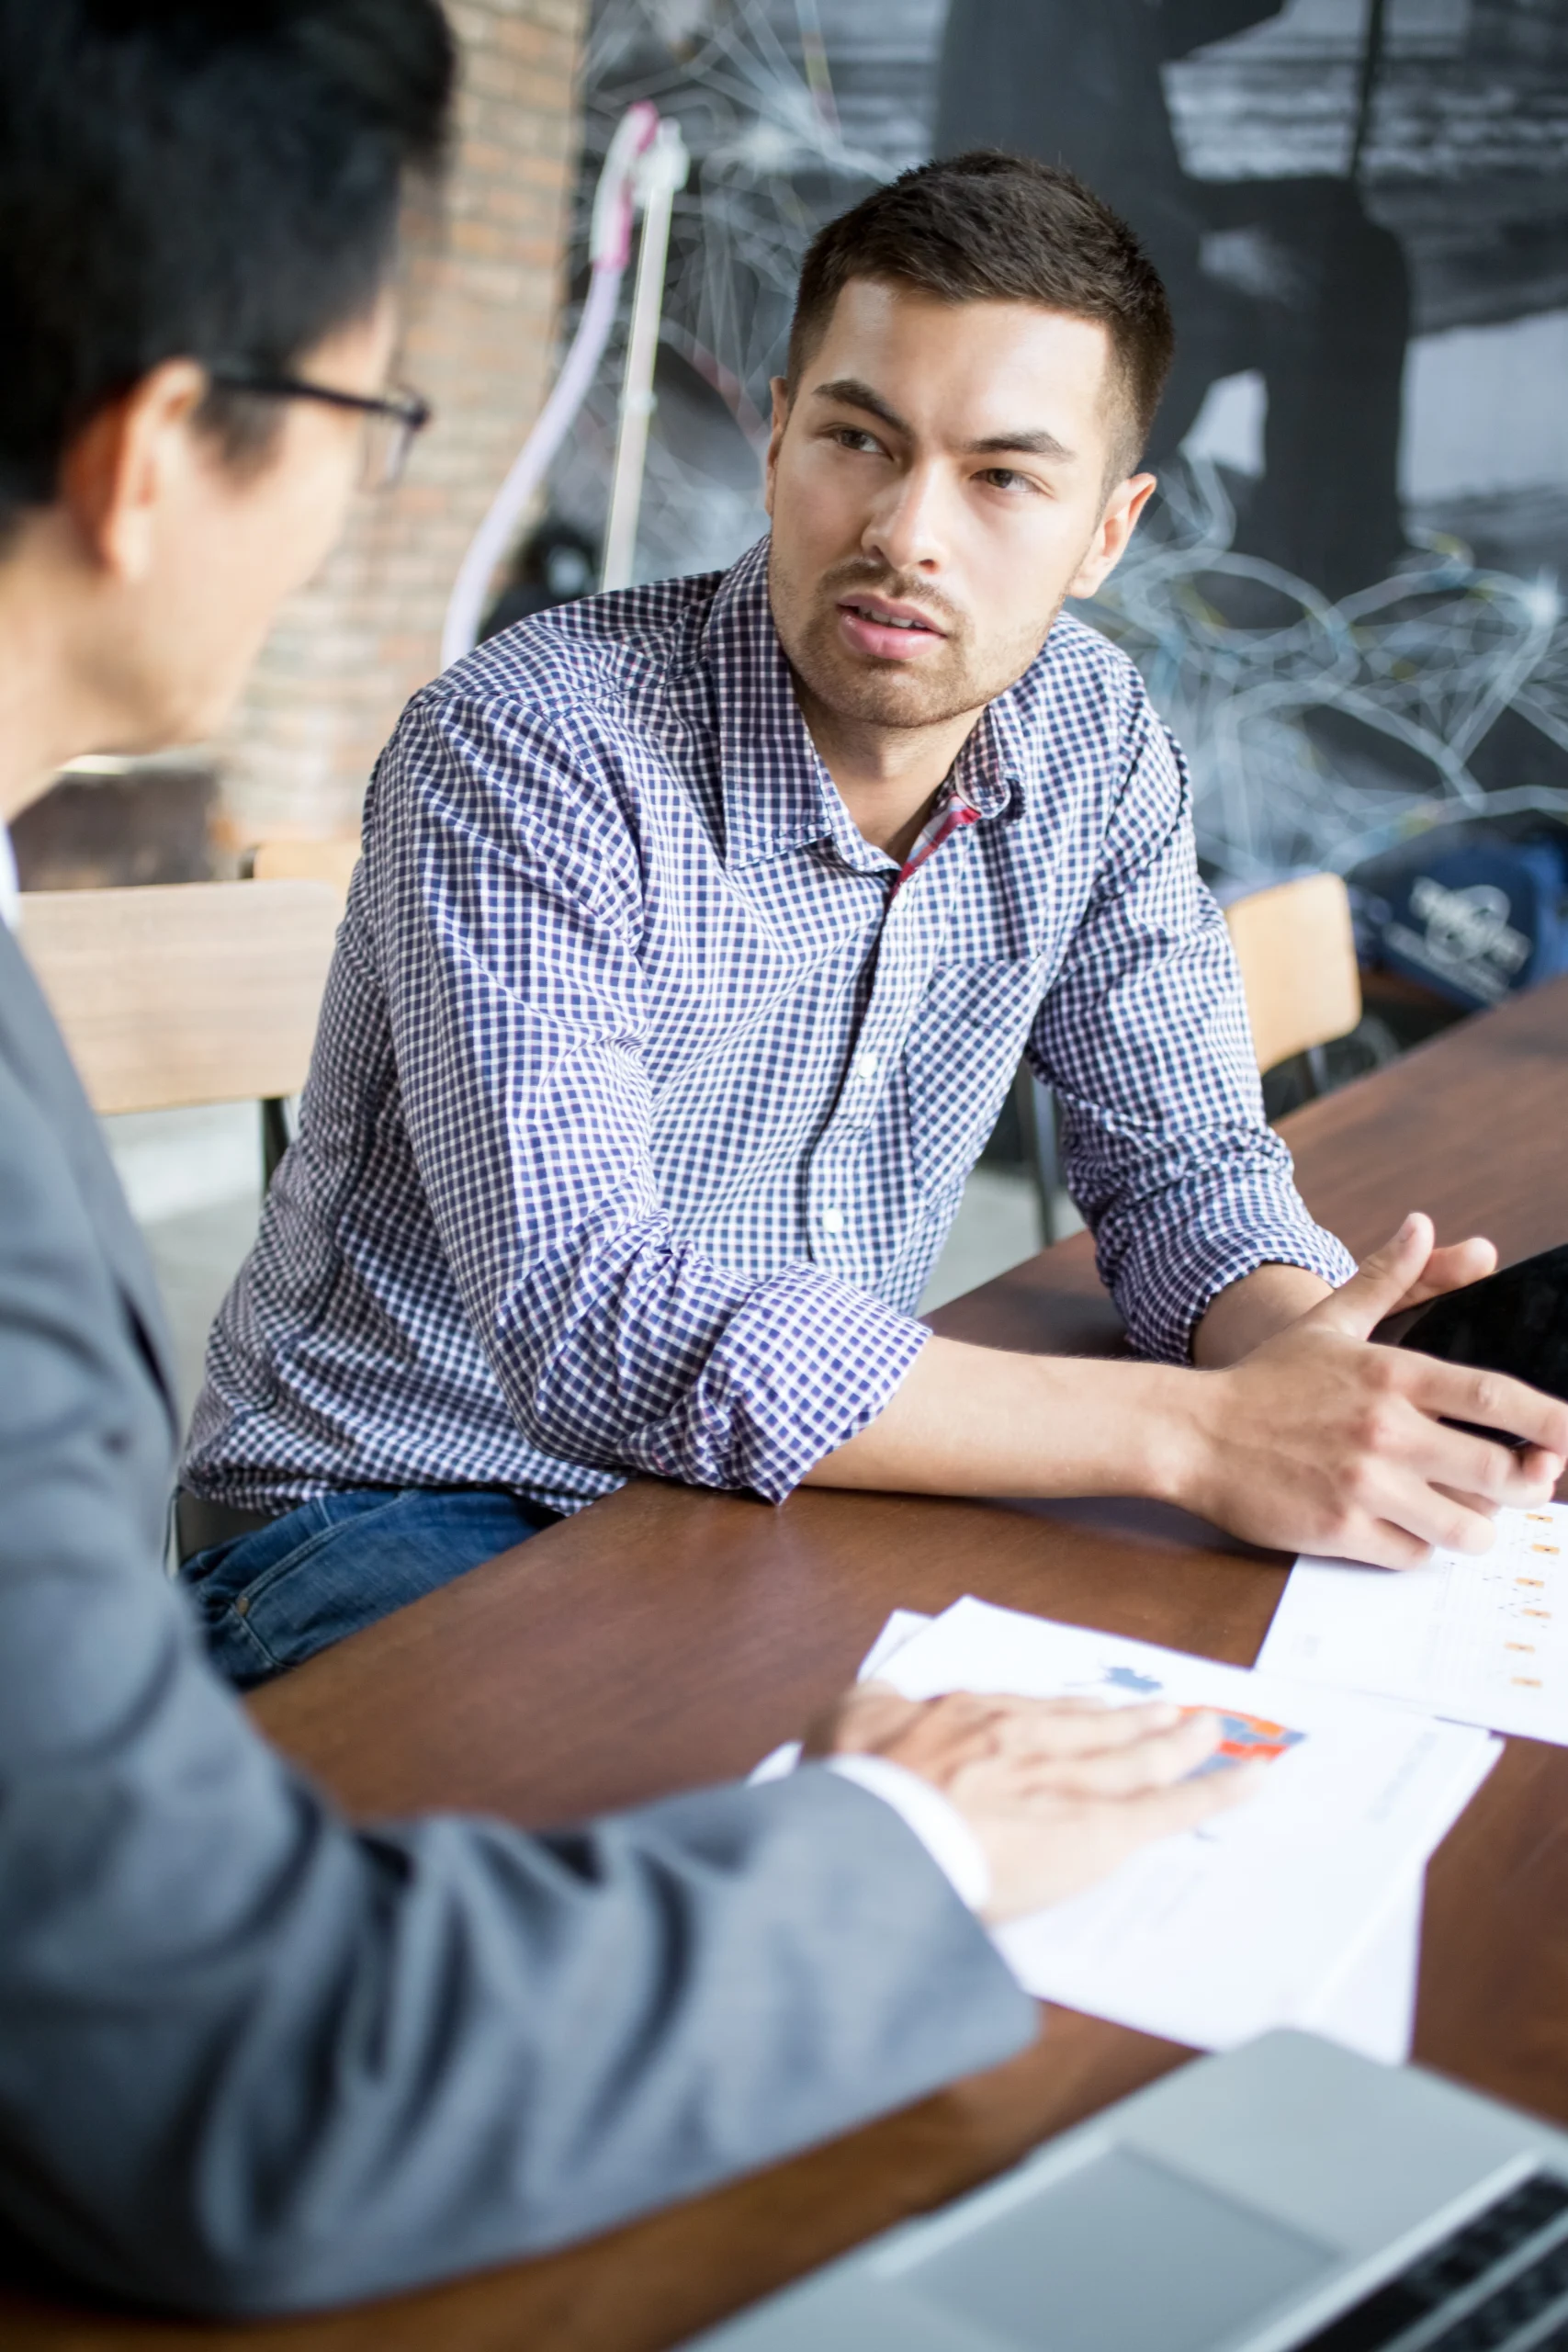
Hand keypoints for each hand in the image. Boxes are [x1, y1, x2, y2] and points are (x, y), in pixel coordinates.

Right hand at [808, 1682, 1263, 1923]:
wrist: (880, 1839)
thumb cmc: (858, 1790)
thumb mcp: (845, 1721)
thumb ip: (873, 1703)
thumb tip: (889, 1693)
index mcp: (973, 1717)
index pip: (1035, 1714)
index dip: (1071, 1716)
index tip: (1090, 1713)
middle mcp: (1031, 1739)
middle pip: (1096, 1728)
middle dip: (1138, 1723)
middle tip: (1172, 1717)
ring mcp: (1070, 1781)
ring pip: (1140, 1758)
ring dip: (1180, 1744)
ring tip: (1210, 1735)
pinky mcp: (1100, 1830)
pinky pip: (1174, 1810)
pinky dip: (1219, 1792)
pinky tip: (1254, 1781)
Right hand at [1179, 1214, 1567, 1568]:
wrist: (1192, 1433)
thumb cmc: (1265, 1381)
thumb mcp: (1328, 1323)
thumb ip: (1386, 1278)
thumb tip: (1424, 1226)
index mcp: (1393, 1375)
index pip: (1497, 1398)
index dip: (1552, 1422)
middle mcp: (1387, 1429)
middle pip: (1501, 1473)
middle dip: (1529, 1486)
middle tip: (1528, 1484)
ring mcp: (1365, 1483)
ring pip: (1467, 1527)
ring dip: (1479, 1529)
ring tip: (1468, 1518)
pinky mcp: (1341, 1529)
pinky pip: (1414, 1555)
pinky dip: (1420, 1549)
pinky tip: (1407, 1530)